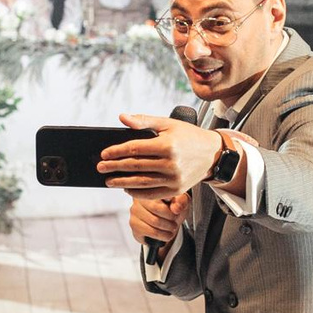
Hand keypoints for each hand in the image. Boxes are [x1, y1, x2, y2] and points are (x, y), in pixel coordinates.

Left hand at [99, 113, 224, 194]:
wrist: (212, 154)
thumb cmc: (188, 136)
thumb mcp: (168, 124)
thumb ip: (143, 121)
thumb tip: (121, 118)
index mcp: (168, 145)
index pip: (135, 149)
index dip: (117, 152)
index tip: (104, 154)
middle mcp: (171, 164)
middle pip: (136, 167)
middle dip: (115, 167)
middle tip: (100, 167)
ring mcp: (174, 179)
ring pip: (142, 183)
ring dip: (122, 182)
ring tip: (109, 181)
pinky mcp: (176, 190)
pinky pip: (152, 194)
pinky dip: (137, 192)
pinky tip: (126, 188)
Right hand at [129, 190, 188, 245]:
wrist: (166, 225)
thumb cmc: (172, 210)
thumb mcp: (181, 202)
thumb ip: (181, 200)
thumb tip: (175, 208)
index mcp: (150, 189)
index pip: (160, 196)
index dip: (171, 207)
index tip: (177, 212)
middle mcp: (138, 198)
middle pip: (156, 208)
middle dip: (170, 217)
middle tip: (175, 221)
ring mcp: (134, 212)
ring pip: (154, 221)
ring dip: (169, 228)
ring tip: (172, 228)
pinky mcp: (134, 225)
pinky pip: (152, 231)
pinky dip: (164, 235)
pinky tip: (167, 234)